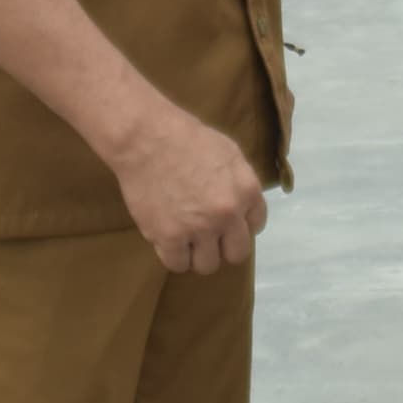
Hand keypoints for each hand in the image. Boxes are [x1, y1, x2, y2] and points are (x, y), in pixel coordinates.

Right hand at [104, 101, 266, 274]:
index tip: (227, 222)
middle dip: (224, 246)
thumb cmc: (186, 138)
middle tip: (208, 235)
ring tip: (186, 238)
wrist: (146, 138)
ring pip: (207, 265)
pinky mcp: (169, 238)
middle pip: (236, 253)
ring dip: (198, 254)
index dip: (240, 224)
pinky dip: (173, 255)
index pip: (256, 225)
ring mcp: (198, 229)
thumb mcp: (229, 153)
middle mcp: (228, 214)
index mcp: (246, 191)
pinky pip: (178, 264)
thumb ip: (241, 183)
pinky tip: (168, 240)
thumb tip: (243, 208)